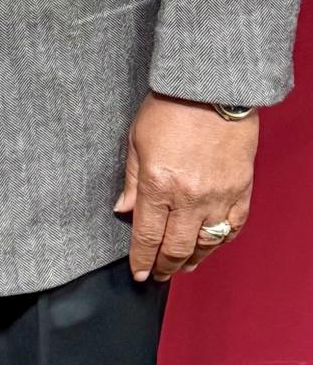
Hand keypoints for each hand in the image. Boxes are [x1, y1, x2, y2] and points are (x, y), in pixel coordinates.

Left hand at [114, 92, 257, 283]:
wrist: (211, 89)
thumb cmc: (170, 107)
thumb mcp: (136, 139)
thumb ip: (132, 180)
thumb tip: (123, 211)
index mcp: (159, 184)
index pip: (147, 236)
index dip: (141, 260)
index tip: (138, 273)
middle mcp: (190, 197)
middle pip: (176, 248)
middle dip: (164, 267)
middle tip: (157, 275)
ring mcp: (219, 197)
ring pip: (206, 245)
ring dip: (192, 260)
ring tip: (181, 267)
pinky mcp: (241, 192)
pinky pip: (232, 229)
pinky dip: (220, 243)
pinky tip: (209, 247)